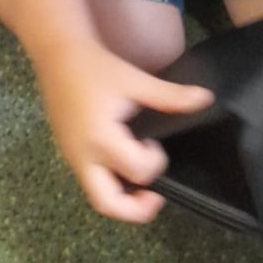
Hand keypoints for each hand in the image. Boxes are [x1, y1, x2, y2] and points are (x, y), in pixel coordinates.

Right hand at [33, 40, 212, 222]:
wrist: (57, 53)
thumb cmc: (96, 67)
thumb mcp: (135, 80)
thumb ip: (170, 96)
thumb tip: (206, 99)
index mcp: (101, 137)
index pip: (137, 170)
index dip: (155, 160)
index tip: (154, 141)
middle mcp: (83, 155)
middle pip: (108, 204)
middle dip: (136, 209)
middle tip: (155, 197)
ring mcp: (72, 157)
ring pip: (97, 198)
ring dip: (123, 198)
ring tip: (141, 183)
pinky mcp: (69, 154)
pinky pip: (91, 182)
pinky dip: (111, 184)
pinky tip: (123, 165)